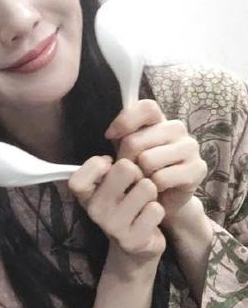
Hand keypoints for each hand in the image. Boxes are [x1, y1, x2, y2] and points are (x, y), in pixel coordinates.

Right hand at [69, 156, 165, 259]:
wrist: (137, 244)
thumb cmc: (125, 203)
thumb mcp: (108, 184)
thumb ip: (105, 166)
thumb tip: (108, 159)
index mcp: (86, 195)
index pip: (79, 175)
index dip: (98, 164)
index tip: (110, 166)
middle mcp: (95, 211)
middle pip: (124, 168)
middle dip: (137, 172)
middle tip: (136, 184)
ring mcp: (113, 227)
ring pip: (146, 186)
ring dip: (151, 192)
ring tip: (144, 201)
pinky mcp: (133, 241)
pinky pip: (155, 209)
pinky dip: (158, 210)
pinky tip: (150, 217)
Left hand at [105, 100, 206, 223]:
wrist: (161, 199)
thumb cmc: (140, 171)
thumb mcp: (125, 150)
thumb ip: (120, 136)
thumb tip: (111, 133)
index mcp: (159, 119)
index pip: (146, 108)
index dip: (124, 121)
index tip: (110, 136)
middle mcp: (177, 128)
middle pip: (136, 141)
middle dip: (124, 160)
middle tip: (129, 171)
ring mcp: (190, 147)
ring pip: (148, 160)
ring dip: (138, 176)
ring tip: (143, 180)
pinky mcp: (198, 168)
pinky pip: (161, 179)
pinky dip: (152, 189)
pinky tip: (155, 190)